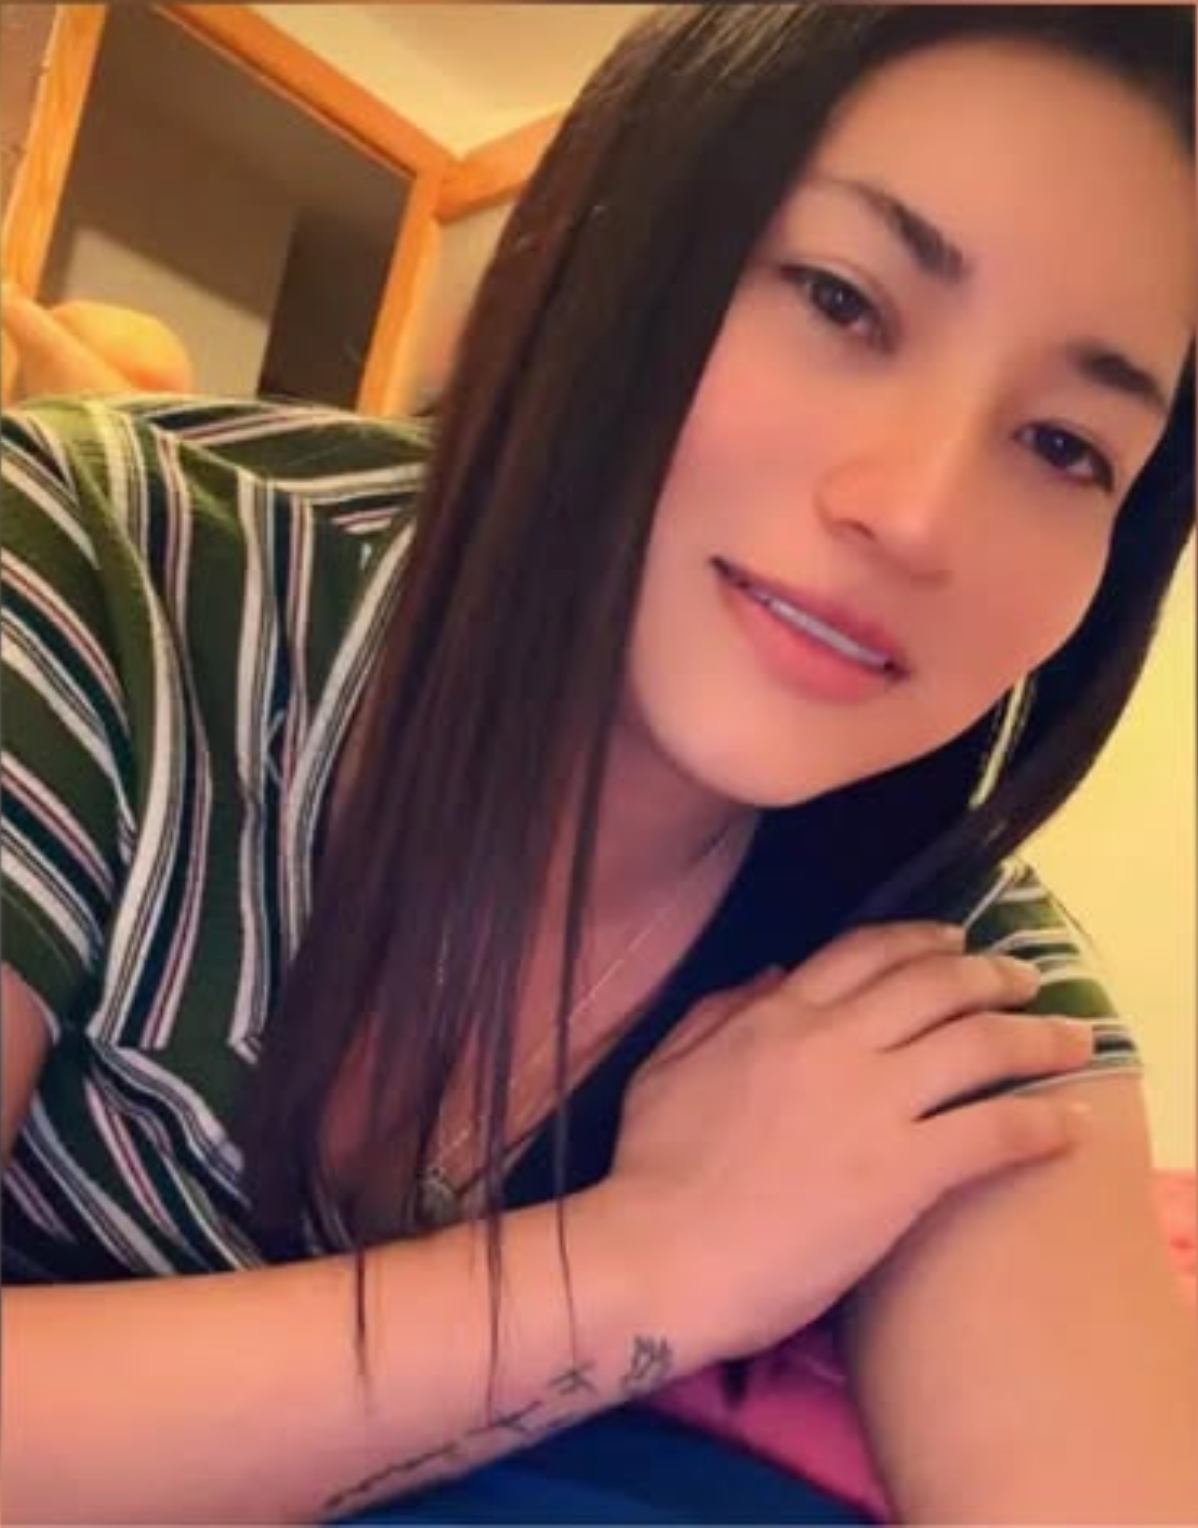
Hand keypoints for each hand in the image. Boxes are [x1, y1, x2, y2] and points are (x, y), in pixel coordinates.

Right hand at [605, 921, 1094, 1360]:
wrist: (661, 1252)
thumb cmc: (650, 1169)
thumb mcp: (665, 1066)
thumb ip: (716, 1011)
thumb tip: (769, 973)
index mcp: (777, 1014)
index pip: (865, 954)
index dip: (921, 941)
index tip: (956, 943)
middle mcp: (835, 1041)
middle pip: (935, 986)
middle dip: (991, 974)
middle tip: (1025, 978)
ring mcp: (874, 1103)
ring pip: (978, 1044)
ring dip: (1036, 1036)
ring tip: (1071, 1040)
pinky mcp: (904, 1172)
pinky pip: (992, 1131)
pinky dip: (1039, 1123)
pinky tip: (1068, 1127)